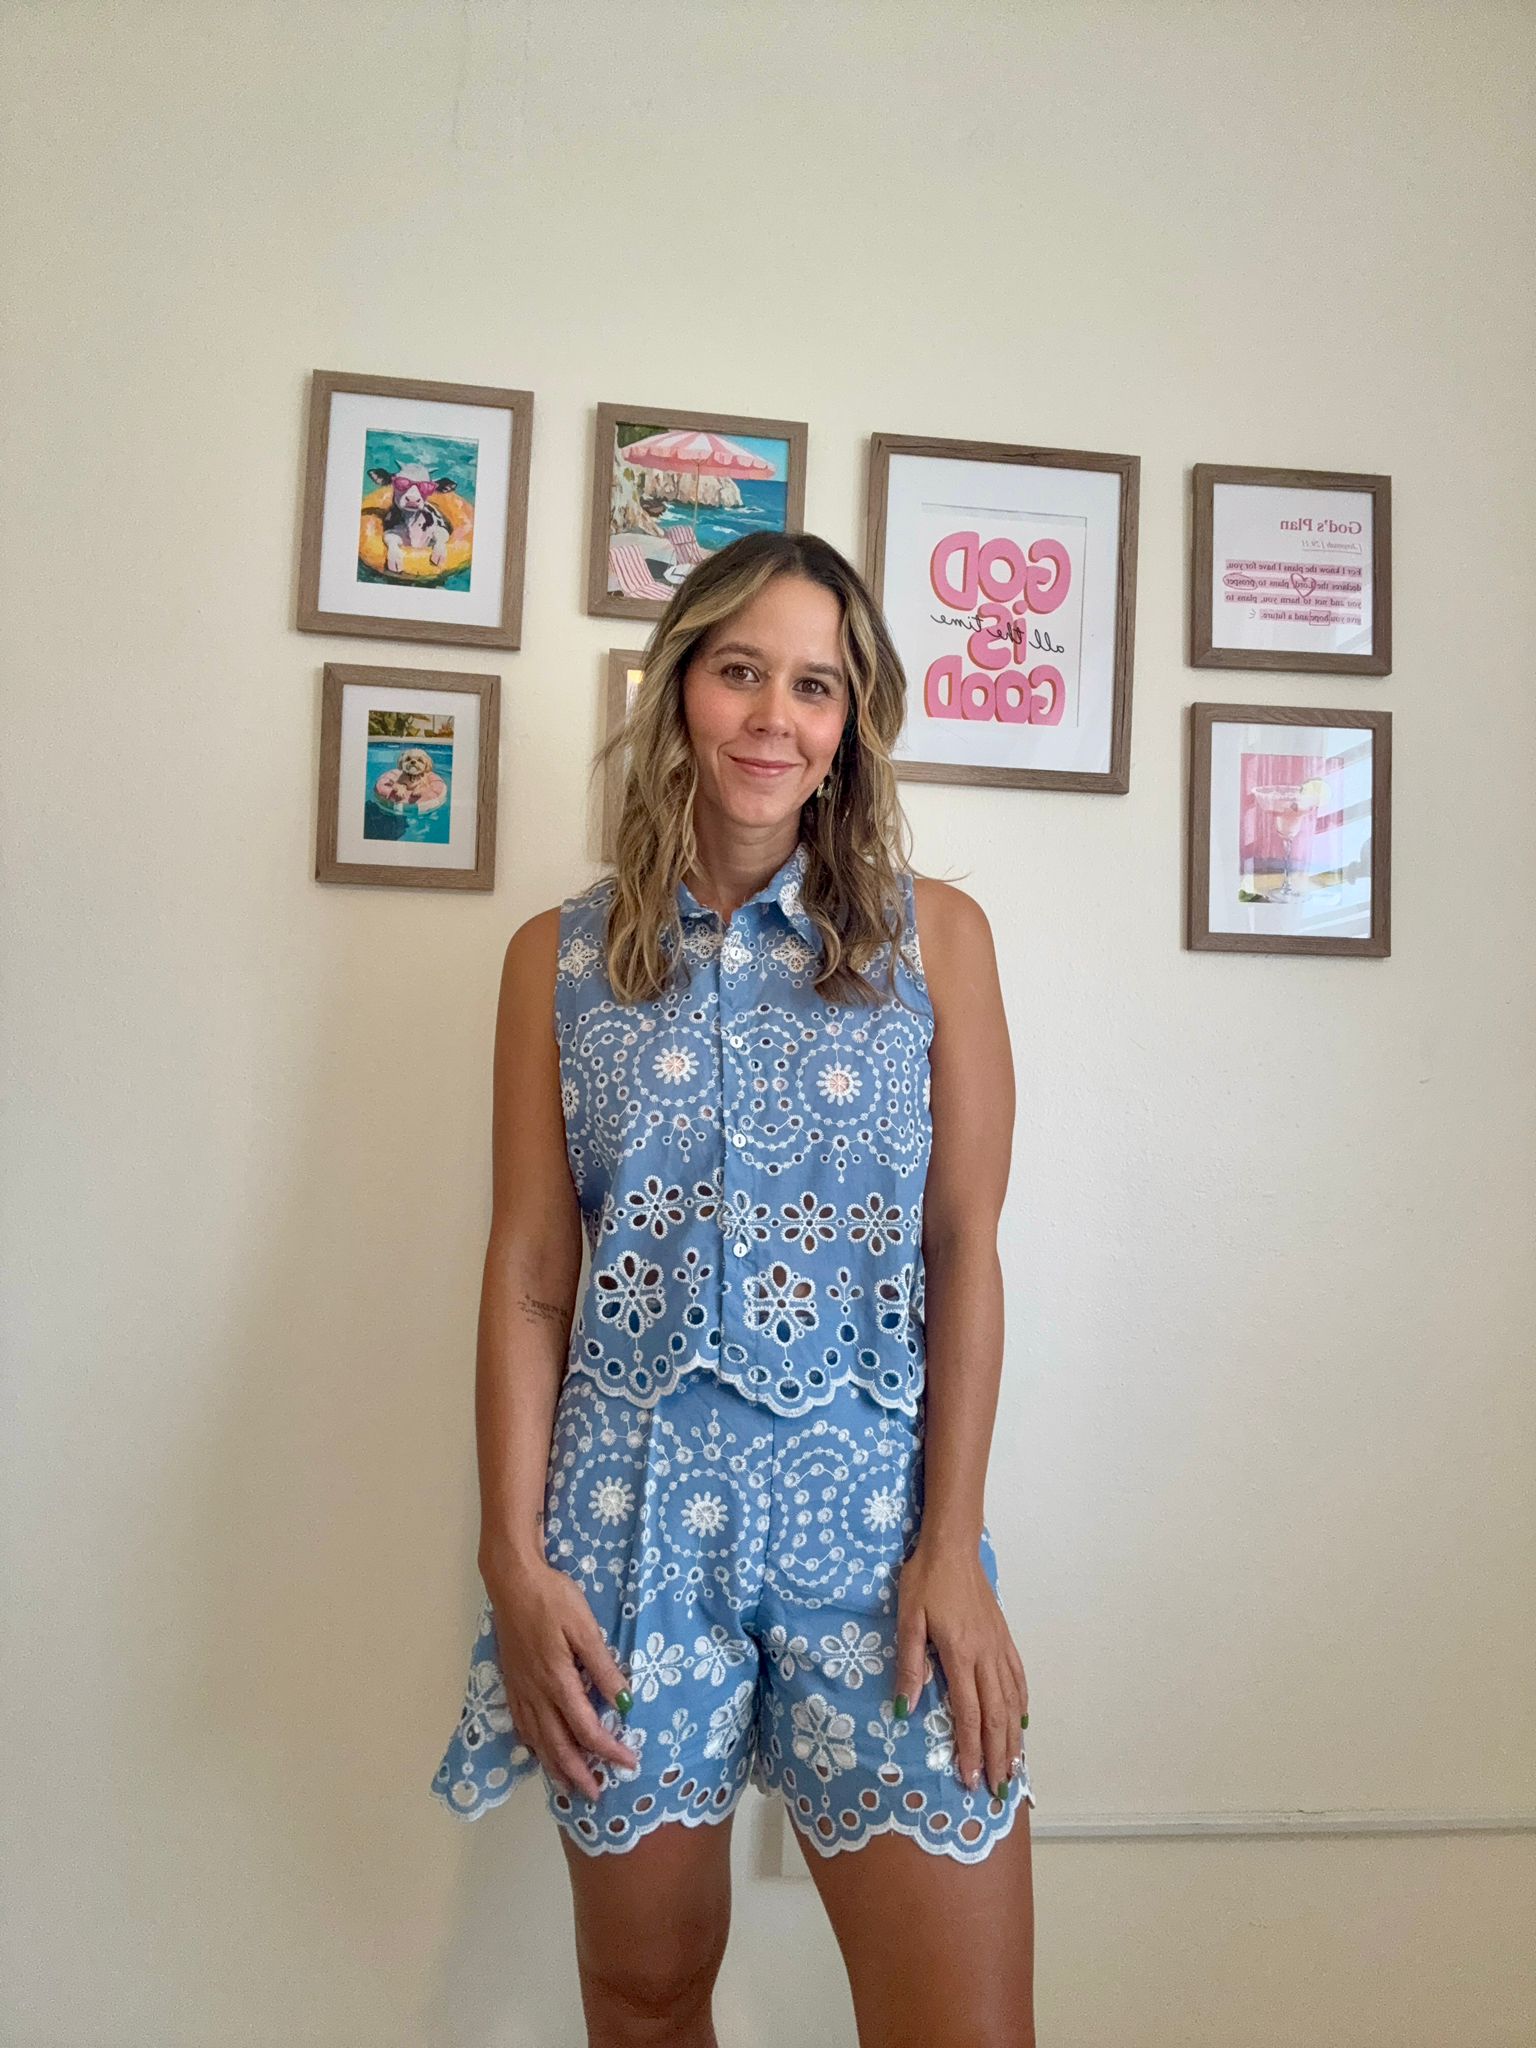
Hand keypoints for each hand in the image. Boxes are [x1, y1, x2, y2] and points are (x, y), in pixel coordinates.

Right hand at [480, 1549, 638, 1800]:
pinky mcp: (511, 1680)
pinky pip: (522, 1724)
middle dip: (579, 1774)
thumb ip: (603, 1666)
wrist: (512, 1580)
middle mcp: (536, 1693)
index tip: (628, 1763)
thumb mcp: (585, 1628)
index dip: (609, 1750)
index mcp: (558, 1681)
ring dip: (555, 1767)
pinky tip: (539, 1750)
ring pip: (537, 1740)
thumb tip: (624, 1701)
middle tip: (596, 1795)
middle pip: (558, 1745)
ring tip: (569, 1786)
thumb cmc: (553, 1599)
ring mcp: (520, 1689)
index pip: (587, 1729)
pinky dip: (533, 1745)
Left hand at [892, 1538, 1028, 1799]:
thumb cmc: (925, 1581)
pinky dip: (1021, 1705)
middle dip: (998, 1757)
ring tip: (1014, 1769)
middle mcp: (986, 1656)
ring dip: (1013, 1739)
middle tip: (998, 1790)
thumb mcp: (908, 1620)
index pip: (969, 1714)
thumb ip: (910, 1665)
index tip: (970, 1779)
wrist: (952, 1547)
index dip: (971, 1750)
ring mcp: (999, 1647)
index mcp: (961, 1655)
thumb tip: (905, 1708)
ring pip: (1011, 1702)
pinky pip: (1018, 1678)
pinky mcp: (1004, 1638)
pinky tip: (1022, 1722)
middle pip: (997, 1717)